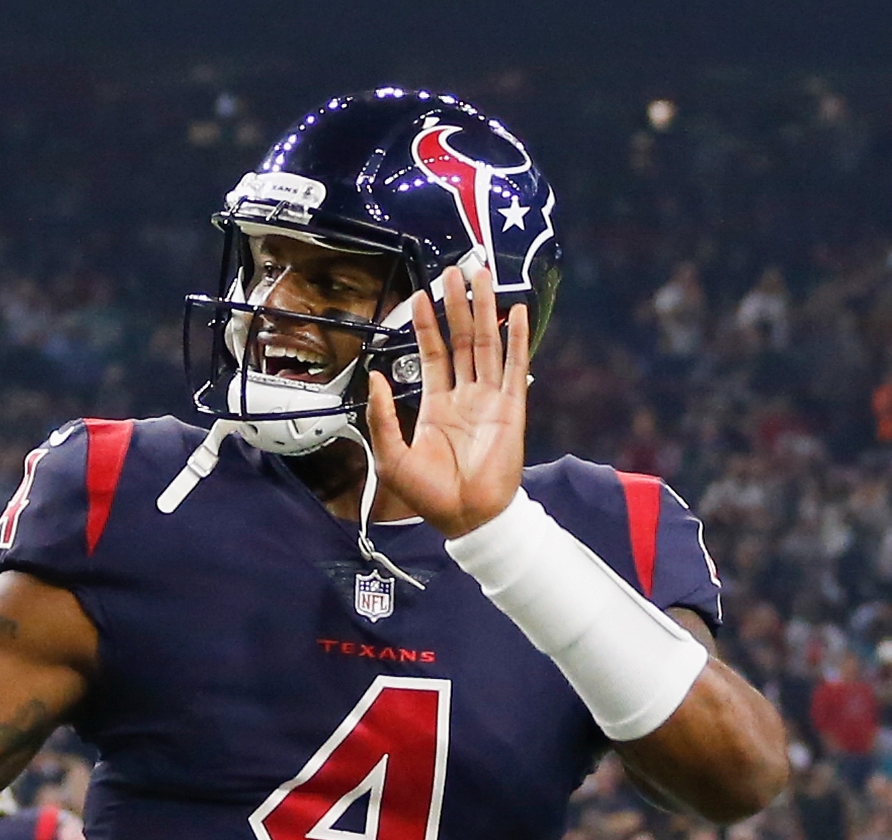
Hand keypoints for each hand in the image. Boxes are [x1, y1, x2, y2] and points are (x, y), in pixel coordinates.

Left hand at [367, 265, 530, 538]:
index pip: (432, 353)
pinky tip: (516, 311)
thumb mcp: (391, 456)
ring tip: (480, 275)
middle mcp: (464, 396)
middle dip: (457, 304)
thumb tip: (374, 376)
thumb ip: (382, 416)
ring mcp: (489, 399)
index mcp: (436, 405)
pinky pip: (515, 365)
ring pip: (486, 343)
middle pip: (461, 339)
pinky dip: (517, 337)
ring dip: (484, 309)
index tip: (420, 294)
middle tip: (454, 269)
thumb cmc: (430, 496)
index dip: (426, 324)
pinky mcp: (511, 407)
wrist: (467, 518)